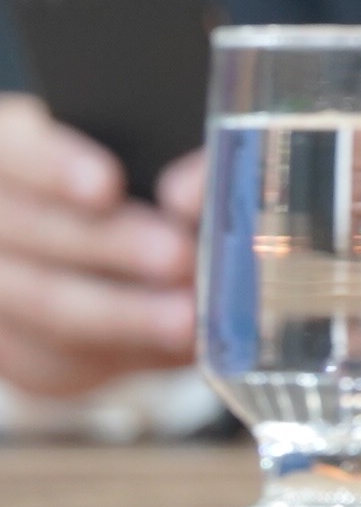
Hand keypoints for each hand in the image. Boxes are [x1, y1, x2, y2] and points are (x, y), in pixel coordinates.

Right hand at [0, 94, 197, 396]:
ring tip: (190, 317)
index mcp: (5, 150)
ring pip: (39, 308)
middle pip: (27, 233)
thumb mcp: (147, 143)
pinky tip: (174, 345)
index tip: (107, 187)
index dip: (53, 167)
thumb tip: (195, 192)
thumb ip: (177, 150)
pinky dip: (115, 356)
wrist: (93, 240)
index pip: (12, 151)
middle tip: (182, 257)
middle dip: (109, 248)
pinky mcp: (9, 346)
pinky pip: (49, 363)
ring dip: (121, 316)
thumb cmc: (140, 169)